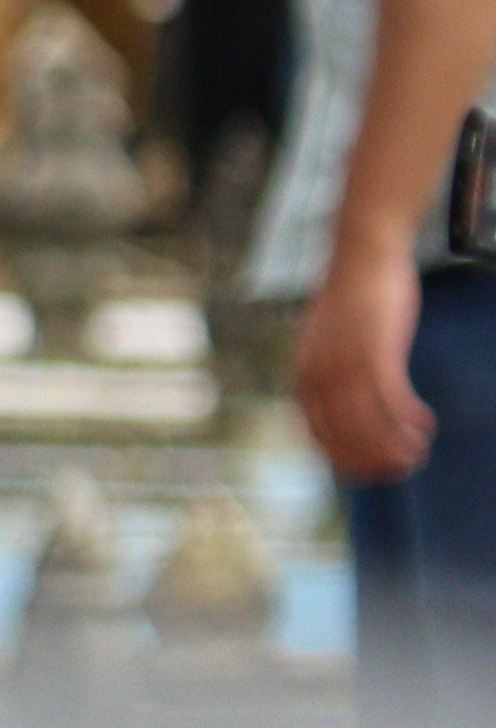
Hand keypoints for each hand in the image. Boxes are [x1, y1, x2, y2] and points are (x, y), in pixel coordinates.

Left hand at [300, 245, 437, 483]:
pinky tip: (425, 426)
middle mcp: (319, 375)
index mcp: (303, 375)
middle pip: (345, 437)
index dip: (343, 459)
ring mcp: (346, 365)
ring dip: (395, 445)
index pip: (317, 434)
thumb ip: (330, 372)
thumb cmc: (349, 299)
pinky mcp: (376, 353)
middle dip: (372, 460)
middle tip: (399, 471)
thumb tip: (341, 401)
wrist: (361, 254)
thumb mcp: (327, 342)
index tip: (365, 473)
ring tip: (417, 454)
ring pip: (370, 424)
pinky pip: (393, 400)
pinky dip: (408, 418)